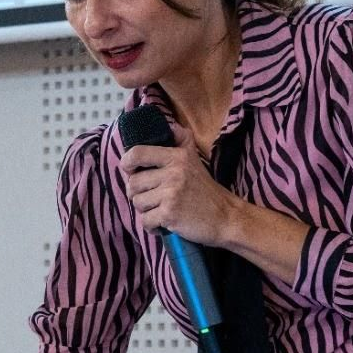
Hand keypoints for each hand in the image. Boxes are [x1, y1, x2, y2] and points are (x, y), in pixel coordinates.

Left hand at [119, 128, 240, 247]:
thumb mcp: (194, 159)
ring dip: (145, 210)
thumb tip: (170, 126)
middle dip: (138, 193)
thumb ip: (182, 140)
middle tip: (153, 198)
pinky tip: (163, 223)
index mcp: (177, 156)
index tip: (130, 170)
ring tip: (161, 209)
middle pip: (133, 183)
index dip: (127, 162)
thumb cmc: (206, 190)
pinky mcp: (170, 214)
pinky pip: (145, 221)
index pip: (137, 153)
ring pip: (137, 203)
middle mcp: (173, 172)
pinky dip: (151, 226)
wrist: (226, 217)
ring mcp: (171, 194)